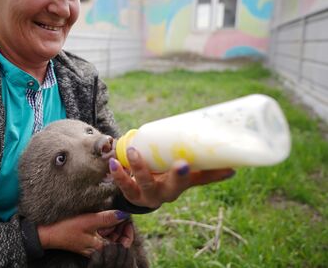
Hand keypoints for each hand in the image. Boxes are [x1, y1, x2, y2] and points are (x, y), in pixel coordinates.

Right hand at [37, 210, 130, 256]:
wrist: (48, 233)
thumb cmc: (67, 228)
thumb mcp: (89, 221)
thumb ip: (108, 218)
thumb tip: (124, 214)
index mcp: (101, 248)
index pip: (123, 245)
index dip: (128, 232)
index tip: (129, 219)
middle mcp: (98, 248)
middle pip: (117, 240)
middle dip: (121, 227)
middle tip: (123, 212)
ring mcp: (92, 244)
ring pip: (109, 236)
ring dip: (113, 225)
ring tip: (114, 211)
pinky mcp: (86, 239)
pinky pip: (101, 233)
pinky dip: (104, 225)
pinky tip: (103, 215)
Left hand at [109, 148, 234, 207]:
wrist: (140, 194)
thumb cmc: (163, 177)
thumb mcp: (180, 174)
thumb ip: (200, 167)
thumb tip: (234, 165)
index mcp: (182, 186)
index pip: (201, 180)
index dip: (213, 175)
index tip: (228, 168)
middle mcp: (168, 193)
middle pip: (176, 186)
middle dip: (179, 176)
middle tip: (183, 163)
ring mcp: (148, 195)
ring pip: (145, 184)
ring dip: (140, 168)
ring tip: (133, 151)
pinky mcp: (131, 193)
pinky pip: (124, 185)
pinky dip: (118, 174)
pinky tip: (114, 162)